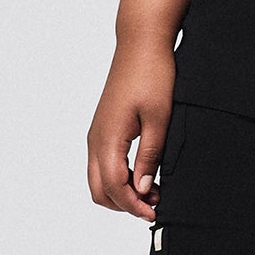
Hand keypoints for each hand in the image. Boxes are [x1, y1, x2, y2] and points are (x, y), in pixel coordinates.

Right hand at [86, 38, 175, 221]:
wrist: (141, 42)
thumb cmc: (153, 74)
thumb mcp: (159, 116)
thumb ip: (149, 155)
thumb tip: (141, 191)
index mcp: (107, 139)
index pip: (115, 187)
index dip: (134, 206)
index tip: (157, 212)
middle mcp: (95, 140)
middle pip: (101, 191)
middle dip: (125, 205)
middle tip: (156, 204)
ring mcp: (96, 134)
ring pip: (99, 179)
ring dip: (121, 192)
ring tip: (152, 191)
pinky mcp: (103, 127)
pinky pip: (103, 164)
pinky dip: (119, 177)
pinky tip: (143, 173)